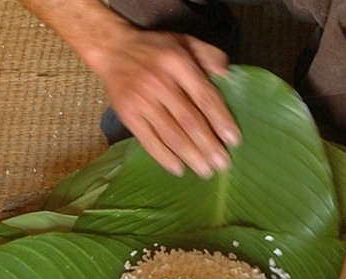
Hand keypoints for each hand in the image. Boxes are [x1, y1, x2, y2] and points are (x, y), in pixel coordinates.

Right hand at [90, 26, 240, 177]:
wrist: (112, 49)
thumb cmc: (155, 49)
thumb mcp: (184, 40)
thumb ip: (209, 54)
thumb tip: (226, 75)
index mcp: (178, 63)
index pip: (204, 96)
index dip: (220, 120)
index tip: (233, 140)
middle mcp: (159, 83)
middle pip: (189, 121)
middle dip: (208, 145)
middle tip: (223, 164)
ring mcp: (141, 101)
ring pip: (171, 134)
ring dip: (190, 156)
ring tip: (205, 171)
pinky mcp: (127, 115)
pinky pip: (148, 140)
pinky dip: (164, 157)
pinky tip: (178, 169)